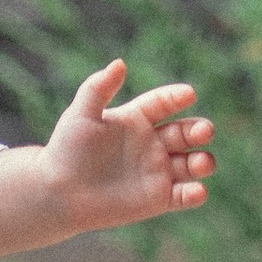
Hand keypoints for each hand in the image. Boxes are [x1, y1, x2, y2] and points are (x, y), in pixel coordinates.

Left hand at [40, 58, 214, 227]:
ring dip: (203, 162)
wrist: (57, 193)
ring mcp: (157, 171)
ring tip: (201, 162)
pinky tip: (197, 191)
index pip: (164, 103)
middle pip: (186, 132)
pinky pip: (185, 196)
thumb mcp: (80, 115)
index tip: (188, 93)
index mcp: (135, 118)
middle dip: (199, 130)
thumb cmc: (66, 150)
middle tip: (203, 131)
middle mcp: (151, 143)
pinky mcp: (158, 198)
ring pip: (192, 163)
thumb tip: (120, 63)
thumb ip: (98, 88)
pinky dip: (195, 194)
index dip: (177, 97)